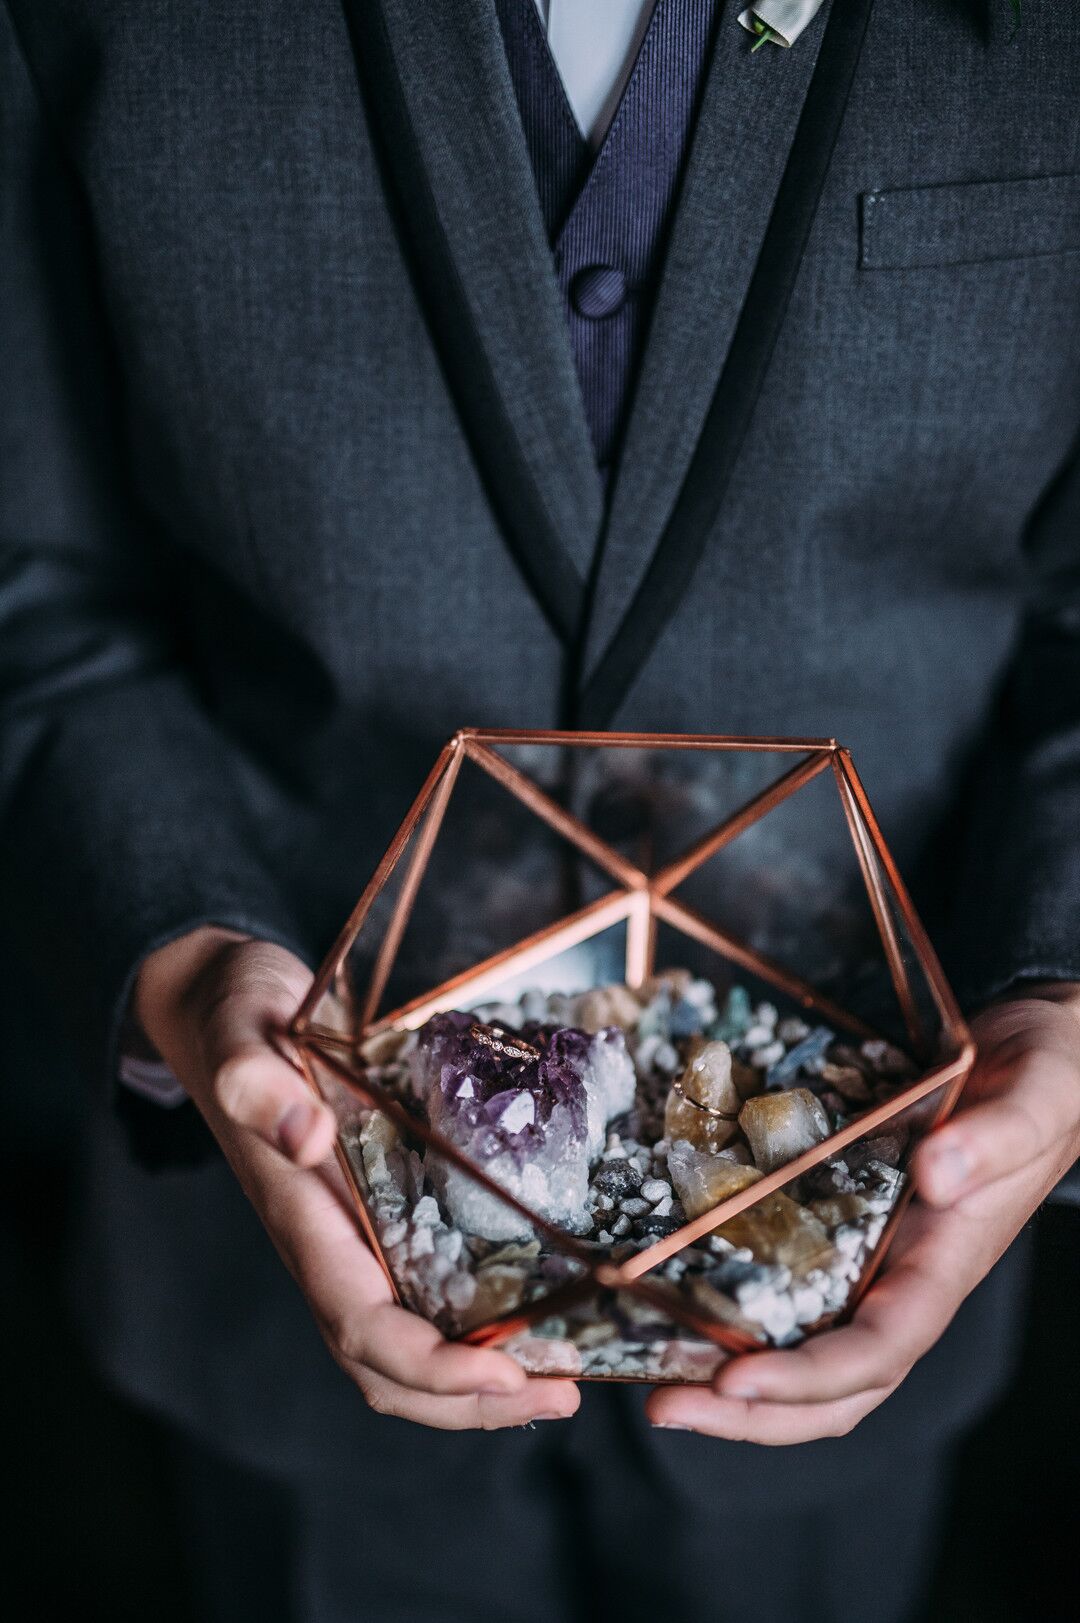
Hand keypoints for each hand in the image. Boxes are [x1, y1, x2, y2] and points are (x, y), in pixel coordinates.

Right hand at [134, 928, 579, 1429]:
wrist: (224, 1004)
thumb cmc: (236, 1017)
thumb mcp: (242, 1034)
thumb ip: (256, 1085)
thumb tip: (305, 1135)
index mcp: (303, 1220)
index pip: (363, 1327)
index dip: (431, 1366)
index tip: (505, 1370)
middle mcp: (330, 1246)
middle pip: (389, 1367)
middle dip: (471, 1400)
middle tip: (564, 1395)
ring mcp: (355, 1237)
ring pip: (408, 1347)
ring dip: (479, 1382)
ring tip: (560, 1378)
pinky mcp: (381, 1214)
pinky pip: (424, 1298)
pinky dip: (475, 1329)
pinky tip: (532, 1317)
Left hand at [646, 985, 1079, 1442]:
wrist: (1037, 1052)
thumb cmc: (1046, 1080)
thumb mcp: (1034, 1096)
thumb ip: (994, 1137)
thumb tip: (934, 1173)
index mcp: (944, 1266)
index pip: (877, 1351)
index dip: (806, 1377)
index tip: (734, 1378)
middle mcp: (901, 1279)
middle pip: (831, 1385)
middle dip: (750, 1413)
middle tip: (662, 1406)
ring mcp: (871, 1259)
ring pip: (803, 1348)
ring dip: (733, 1377)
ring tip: (654, 1374)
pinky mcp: (843, 1224)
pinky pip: (787, 1285)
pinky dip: (735, 1307)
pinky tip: (676, 1296)